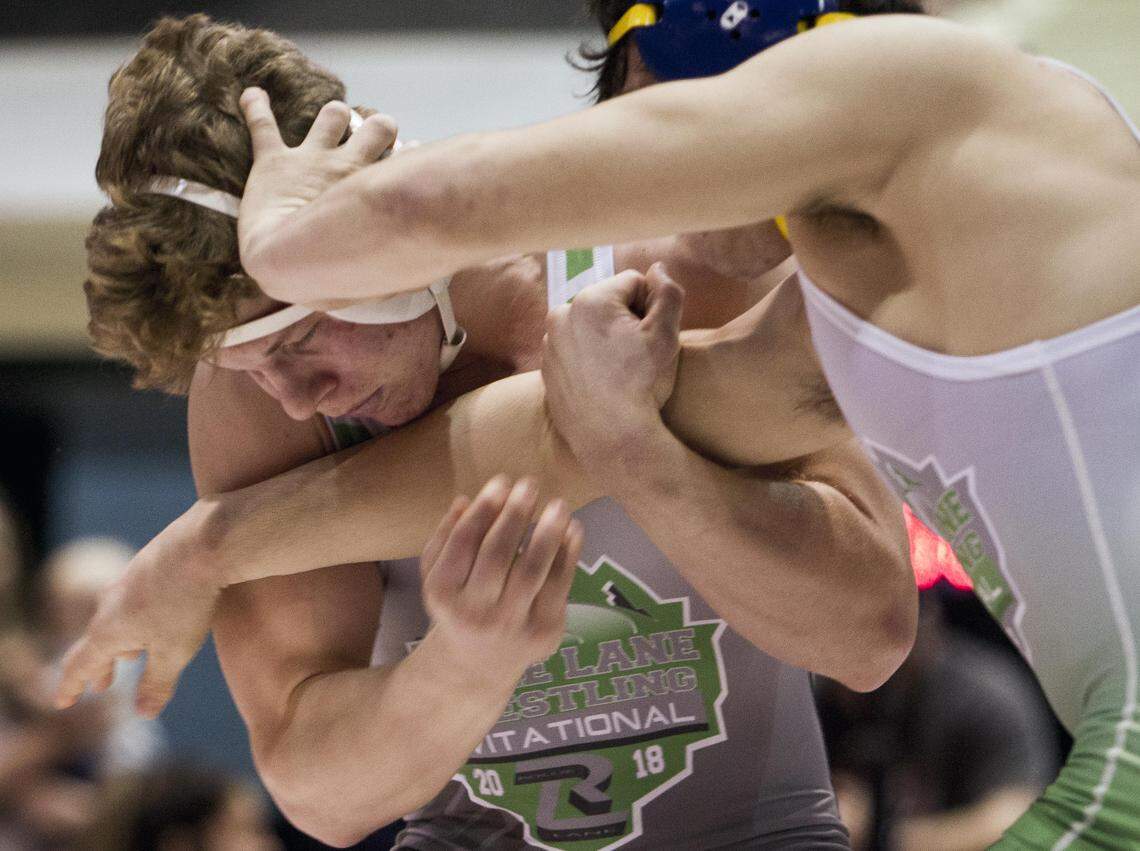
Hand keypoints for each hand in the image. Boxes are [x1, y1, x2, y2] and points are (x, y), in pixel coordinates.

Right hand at [54, 509, 220, 717]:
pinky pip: (134, 599)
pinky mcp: (148, 565)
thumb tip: (142, 713)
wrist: (204, 545)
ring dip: (119, 642)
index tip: (62, 701)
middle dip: (99, 667)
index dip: (70, 687)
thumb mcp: (174, 653)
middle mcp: (109, 604)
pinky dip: (136, 618)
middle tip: (101, 686)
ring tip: (130, 655)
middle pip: (96, 641)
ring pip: (116, 618)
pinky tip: (154, 616)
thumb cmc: (187, 602)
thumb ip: (157, 684)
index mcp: (108, 631)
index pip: (80, 665)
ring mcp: (127, 581)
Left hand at [237, 88, 396, 287]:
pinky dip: (256, 107)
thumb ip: (407, 267)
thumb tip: (428, 280)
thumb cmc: (339, 272)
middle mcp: (349, 165)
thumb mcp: (388, 267)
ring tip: (335, 116)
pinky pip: (263, 123)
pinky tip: (252, 95)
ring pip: (333, 116)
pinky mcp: (274, 161)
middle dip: (378, 128)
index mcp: (376, 189)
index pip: (405, 160)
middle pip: (377, 127)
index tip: (409, 161)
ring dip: (335, 115)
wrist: (292, 263)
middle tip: (374, 137)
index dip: (409, 158)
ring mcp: (311, 159)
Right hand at [420, 476, 582, 678]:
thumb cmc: (461, 604)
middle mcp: (475, 612)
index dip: (485, 508)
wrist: (478, 664)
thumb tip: (464, 500)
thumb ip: (446, 537)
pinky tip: (574, 529)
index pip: (464, 542)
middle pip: (498, 554)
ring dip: (548, 532)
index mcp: (443, 592)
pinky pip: (559, 586)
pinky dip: (570, 554)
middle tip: (530, 484)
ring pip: (532, 571)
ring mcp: (511, 625)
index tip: (502, 481)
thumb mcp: (438, 574)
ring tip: (559, 504)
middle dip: (516, 514)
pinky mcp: (543, 632)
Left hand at [542, 263, 684, 474]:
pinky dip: (589, 360)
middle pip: (607, 304)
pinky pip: (574, 352)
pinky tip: (604, 382)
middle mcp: (561, 315)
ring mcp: (549, 344)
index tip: (653, 336)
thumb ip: (668, 293)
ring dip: (606, 340)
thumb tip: (658, 269)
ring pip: (589, 328)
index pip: (633, 283)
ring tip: (621, 371)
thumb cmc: (641, 384)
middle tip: (638, 355)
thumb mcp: (667, 335)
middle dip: (626, 321)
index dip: (651, 307)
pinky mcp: (546, 369)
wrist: (611, 437)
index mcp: (590, 300)